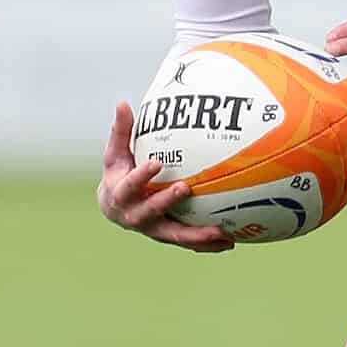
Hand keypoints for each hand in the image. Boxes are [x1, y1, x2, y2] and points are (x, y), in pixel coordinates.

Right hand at [97, 100, 232, 252]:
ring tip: (221, 231)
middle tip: (185, 188)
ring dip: (196, 235)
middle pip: (150, 212)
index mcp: (119, 195)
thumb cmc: (119, 173)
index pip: (129, 185)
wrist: (116, 207)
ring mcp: (152, 230)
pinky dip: (208, 245)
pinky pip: (188, 243)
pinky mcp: (168, 236)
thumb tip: (123, 102)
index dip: (141, 176)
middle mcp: (134, 216)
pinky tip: (231, 241)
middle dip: (166, 201)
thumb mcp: (116, 153)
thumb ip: (122, 131)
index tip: (156, 163)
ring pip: (174, 235)